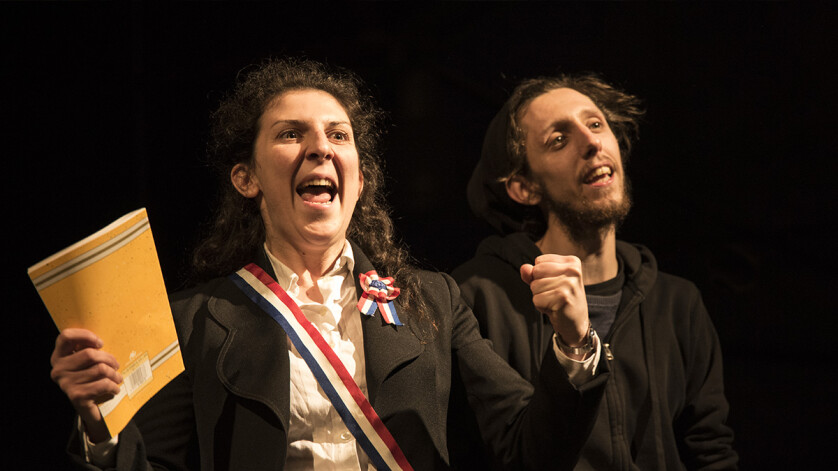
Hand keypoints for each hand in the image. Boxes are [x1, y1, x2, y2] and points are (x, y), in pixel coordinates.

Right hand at [50, 328, 121, 442]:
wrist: (90, 406)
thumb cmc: (92, 377)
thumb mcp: (88, 361)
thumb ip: (89, 348)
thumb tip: (102, 340)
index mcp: (58, 356)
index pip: (66, 336)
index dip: (85, 335)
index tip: (100, 343)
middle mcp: (58, 370)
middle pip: (90, 354)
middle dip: (109, 358)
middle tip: (116, 364)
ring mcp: (65, 384)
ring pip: (100, 369)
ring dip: (114, 374)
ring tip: (117, 377)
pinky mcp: (76, 396)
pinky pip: (103, 384)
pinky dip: (114, 386)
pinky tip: (115, 388)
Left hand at [520, 254, 589, 345]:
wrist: (576, 323)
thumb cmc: (561, 299)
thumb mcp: (548, 281)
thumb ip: (533, 273)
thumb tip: (524, 268)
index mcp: (572, 262)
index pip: (539, 261)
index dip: (540, 275)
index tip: (555, 284)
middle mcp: (573, 270)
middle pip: (536, 271)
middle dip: (538, 285)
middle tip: (554, 294)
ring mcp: (569, 284)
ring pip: (535, 286)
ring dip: (540, 296)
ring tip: (554, 301)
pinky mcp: (563, 298)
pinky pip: (536, 299)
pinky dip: (541, 306)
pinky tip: (554, 308)